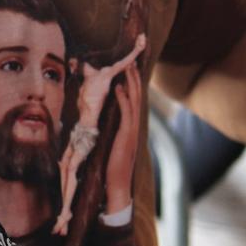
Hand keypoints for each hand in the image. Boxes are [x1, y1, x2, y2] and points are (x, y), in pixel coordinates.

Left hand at [102, 65, 142, 216]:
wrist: (118, 183)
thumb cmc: (113, 166)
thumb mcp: (114, 145)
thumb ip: (113, 132)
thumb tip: (107, 123)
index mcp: (132, 127)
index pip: (134, 102)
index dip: (133, 86)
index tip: (130, 71)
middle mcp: (135, 126)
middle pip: (137, 97)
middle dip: (134, 79)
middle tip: (132, 62)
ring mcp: (132, 130)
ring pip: (134, 101)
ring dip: (131, 83)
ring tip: (127, 68)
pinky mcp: (126, 135)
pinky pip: (126, 113)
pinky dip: (123, 99)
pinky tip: (118, 88)